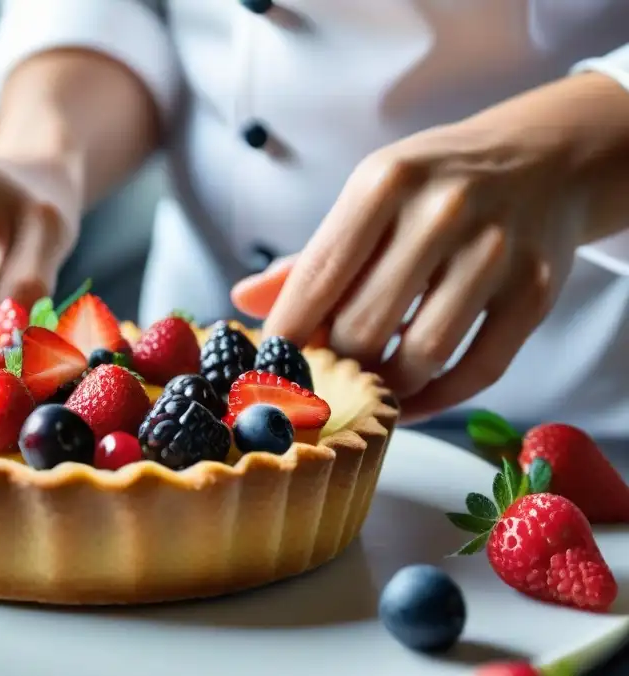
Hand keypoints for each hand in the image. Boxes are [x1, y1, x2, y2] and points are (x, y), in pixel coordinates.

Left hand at [233, 74, 628, 421]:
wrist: (545, 160)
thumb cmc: (436, 186)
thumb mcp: (371, 198)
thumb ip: (312, 258)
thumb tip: (243, 303)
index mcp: (386, 181)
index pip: (318, 277)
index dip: (286, 335)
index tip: (267, 368)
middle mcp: (443, 211)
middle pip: (364, 327)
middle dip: (333, 366)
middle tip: (318, 381)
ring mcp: (497, 252)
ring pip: (421, 355)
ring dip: (384, 388)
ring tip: (363, 390)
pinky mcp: (537, 291)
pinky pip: (478, 370)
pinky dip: (436, 400)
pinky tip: (408, 402)